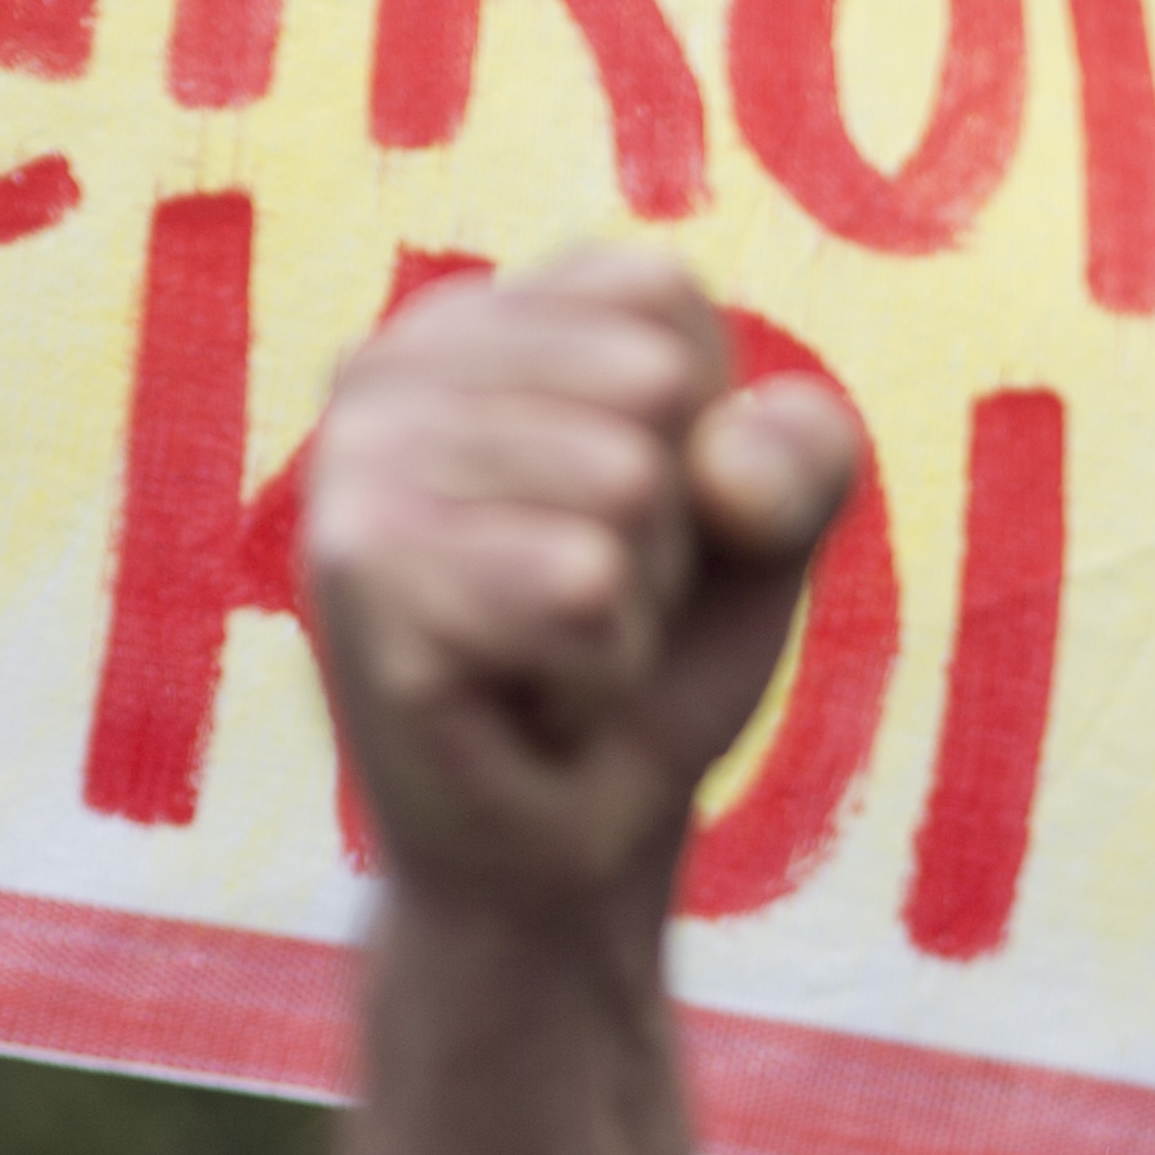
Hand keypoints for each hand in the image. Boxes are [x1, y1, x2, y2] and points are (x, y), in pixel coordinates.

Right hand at [303, 248, 867, 914]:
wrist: (559, 859)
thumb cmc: (646, 670)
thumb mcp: (761, 536)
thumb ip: (800, 453)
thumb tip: (718, 468)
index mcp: (468, 322)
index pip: (659, 295)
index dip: (702, 436)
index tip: (625, 530)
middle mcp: (382, 369)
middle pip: (650, 384)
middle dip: (667, 532)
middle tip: (586, 612)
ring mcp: (355, 468)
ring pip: (623, 486)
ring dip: (632, 610)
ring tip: (554, 656)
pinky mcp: (362, 578)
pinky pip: (585, 588)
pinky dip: (599, 674)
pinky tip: (527, 707)